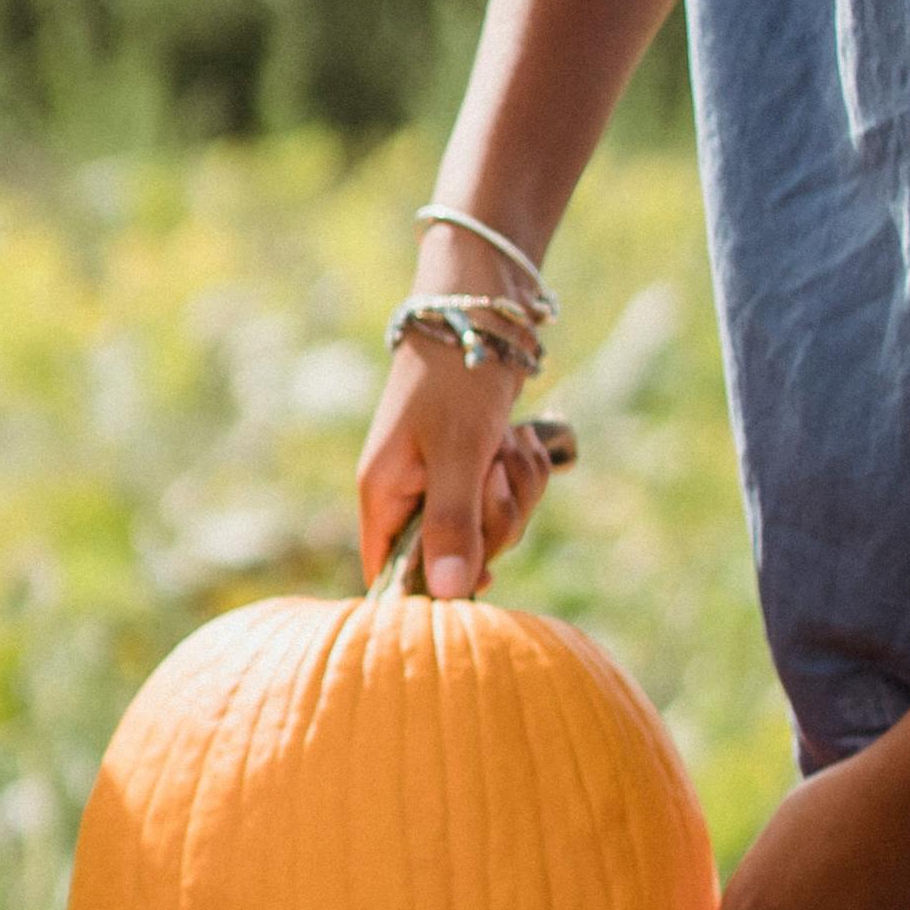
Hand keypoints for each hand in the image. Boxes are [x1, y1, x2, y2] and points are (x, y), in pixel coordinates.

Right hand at [355, 341, 557, 599]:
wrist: (484, 314)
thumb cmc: (458, 377)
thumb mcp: (457, 454)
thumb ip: (452, 524)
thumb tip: (447, 595)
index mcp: (383, 495)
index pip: (390, 576)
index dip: (433, 589)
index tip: (482, 578)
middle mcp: (410, 495)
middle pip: (458, 556)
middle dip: (493, 518)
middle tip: (493, 472)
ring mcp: (447, 482)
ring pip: (495, 526)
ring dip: (516, 487)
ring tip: (507, 441)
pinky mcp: (479, 468)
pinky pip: (513, 497)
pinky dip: (525, 469)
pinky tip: (518, 436)